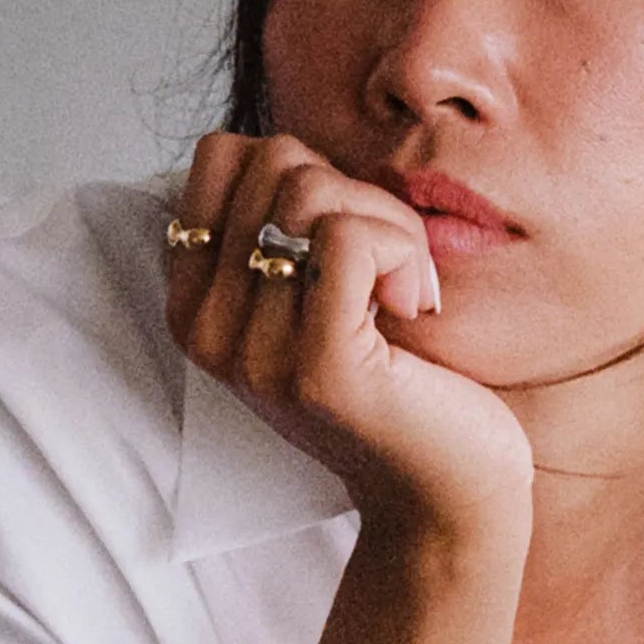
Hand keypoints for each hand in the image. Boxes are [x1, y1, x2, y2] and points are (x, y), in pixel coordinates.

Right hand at [167, 132, 533, 543]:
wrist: (449, 493)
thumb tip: (277, 150)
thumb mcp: (320, 295)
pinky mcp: (317, 366)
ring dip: (388, 225)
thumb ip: (284, 228)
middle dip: (355, 194)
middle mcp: (207, 332)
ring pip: (313, 194)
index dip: (308, 172)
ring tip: (407, 294)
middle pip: (273, 163)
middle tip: (392, 270)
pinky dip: (403, 250)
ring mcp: (255, 353)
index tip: (347, 245)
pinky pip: (348, 237)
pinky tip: (417, 307)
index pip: (224, 154)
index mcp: (195, 306)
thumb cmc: (402, 384)